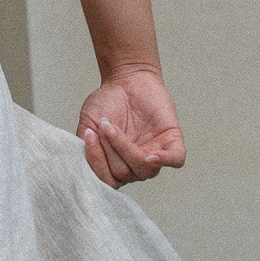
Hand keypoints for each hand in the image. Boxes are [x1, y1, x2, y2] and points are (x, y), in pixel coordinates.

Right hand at [77, 67, 186, 187]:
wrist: (126, 79)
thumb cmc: (107, 103)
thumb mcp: (88, 125)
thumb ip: (84, 147)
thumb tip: (88, 163)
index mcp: (115, 165)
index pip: (108, 181)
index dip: (97, 162)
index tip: (89, 136)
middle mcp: (135, 165)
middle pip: (124, 173)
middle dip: (110, 148)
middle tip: (103, 125)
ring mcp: (154, 154)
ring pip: (144, 168)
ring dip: (125, 148)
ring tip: (111, 126)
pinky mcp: (172, 142)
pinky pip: (175, 160)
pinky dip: (164, 160)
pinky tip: (152, 154)